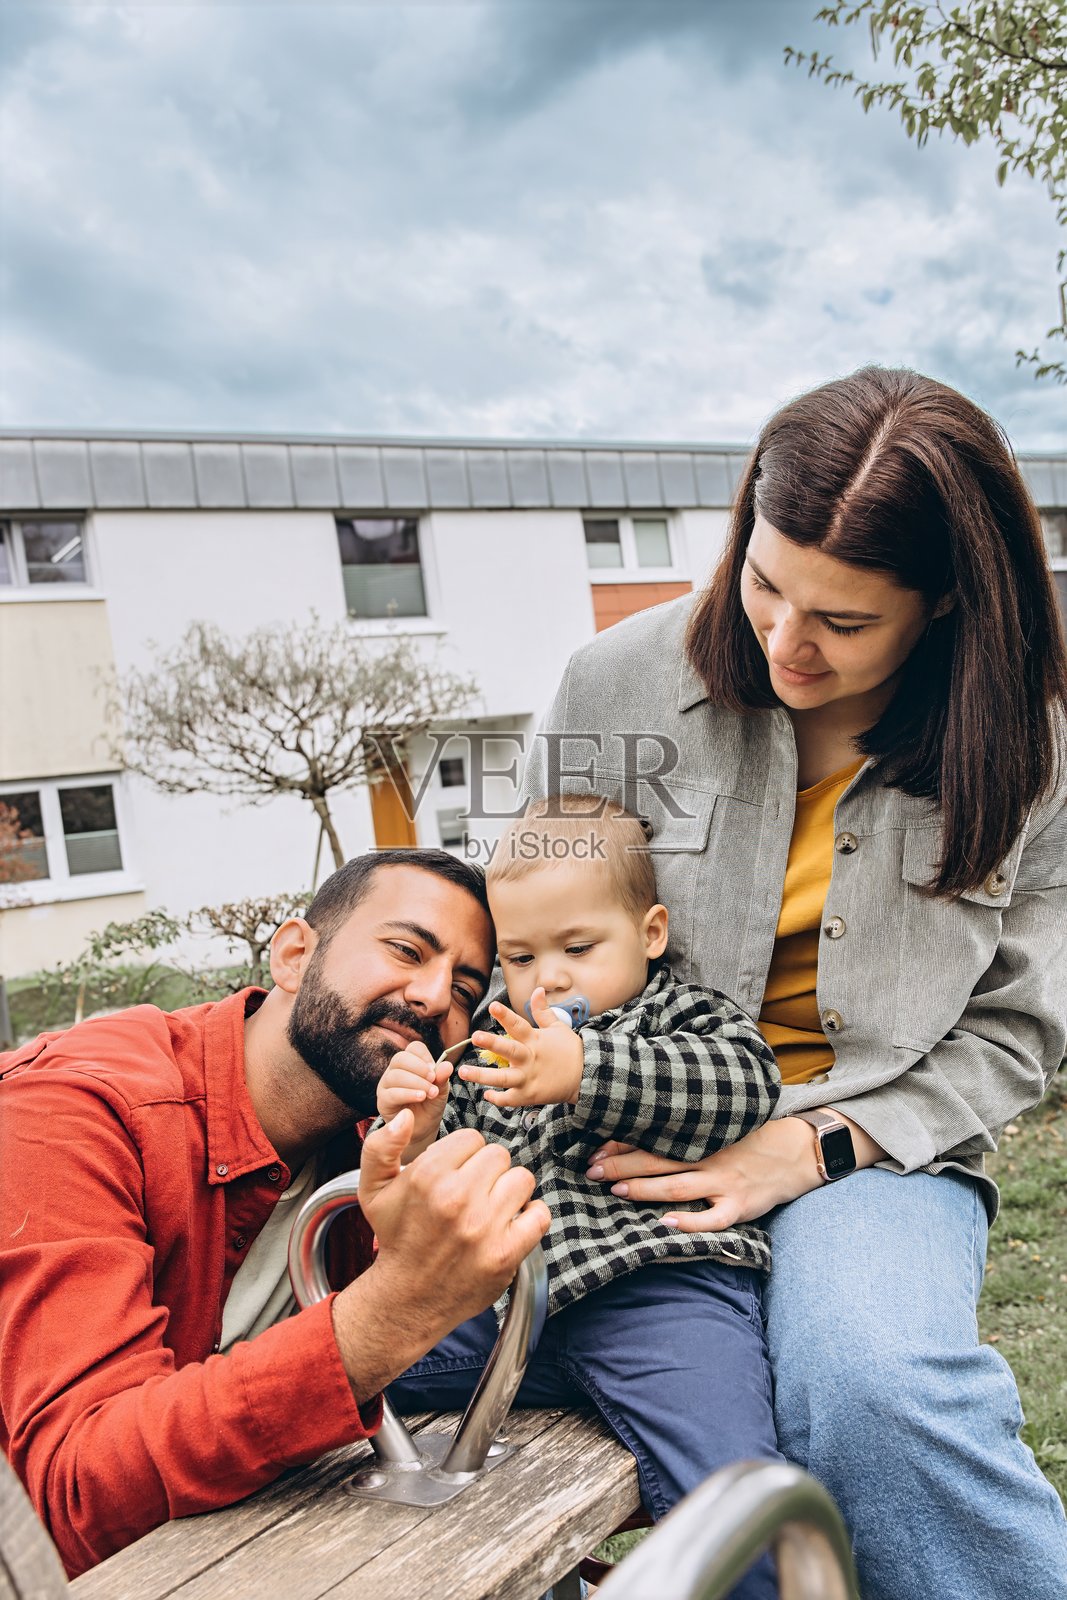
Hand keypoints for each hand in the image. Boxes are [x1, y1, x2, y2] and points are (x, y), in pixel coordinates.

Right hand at [331, 1111, 551, 1399]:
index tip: (454, 1175)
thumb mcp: (373, 1189)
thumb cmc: (396, 1236)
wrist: (408, 1297)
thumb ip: (381, 1146)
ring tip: (490, 1208)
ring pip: (522, 1179)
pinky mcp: (506, 1254)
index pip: (472, 1138)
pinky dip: (530, 1217)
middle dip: (487, 1171)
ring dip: (509, 1191)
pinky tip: (509, 1224)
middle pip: (499, 1155)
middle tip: (472, 1193)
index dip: (464, 1156)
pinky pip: (539, 1214)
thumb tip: (406, 1116)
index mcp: (427, 1175)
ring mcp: (484, 1227)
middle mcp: (457, 1198)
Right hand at [376, 1041, 451, 1157]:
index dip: (425, 1057)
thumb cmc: (431, 1105)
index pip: (413, 1048)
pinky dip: (408, 1094)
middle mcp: (394, 1071)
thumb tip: (447, 1065)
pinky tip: (420, 1097)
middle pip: (400, 1058)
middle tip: (433, 1080)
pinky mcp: (382, 1101)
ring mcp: (386, 1085)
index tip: (435, 1070)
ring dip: (416, 1082)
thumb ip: (442, 1077)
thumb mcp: (440, 1090)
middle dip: (419, 1068)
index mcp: (410, 1063)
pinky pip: (391, 1093)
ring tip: (430, 1093)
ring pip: (395, 1075)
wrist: (423, 1128)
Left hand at [462, 989, 584, 1106]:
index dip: (505, 1015)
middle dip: (492, 1043)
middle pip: (509, 1050)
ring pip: (503, 1078)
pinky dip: (497, 1098)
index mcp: (535, 1040)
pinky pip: (509, 1099)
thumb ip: (542, 1010)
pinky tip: (486, 1094)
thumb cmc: (570, 1050)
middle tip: (474, 1037)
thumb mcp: (558, 1027)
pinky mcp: (529, 1095)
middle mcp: (530, 1058)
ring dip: (482, 1076)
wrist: (586, 1076)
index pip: (518, 1025)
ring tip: (464, 1072)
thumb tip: (537, 989)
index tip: (493, 1006)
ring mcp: (529, 1078)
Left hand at [585, 1119, 827, 1230]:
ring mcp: (726, 1182)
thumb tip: (647, 1129)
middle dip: (623, 1165)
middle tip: (592, 1170)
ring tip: (617, 1190)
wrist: (801, 1151)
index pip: (656, 1137)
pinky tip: (665, 1223)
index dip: (624, 1143)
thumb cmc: (755, 1138)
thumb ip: (691, 1130)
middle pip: (659, 1160)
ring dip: (646, 1188)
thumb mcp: (724, 1124)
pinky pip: (713, 1218)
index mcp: (704, 1136)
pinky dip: (689, 1222)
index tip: (595, 1147)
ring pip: (678, 1187)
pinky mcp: (741, 1206)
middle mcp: (711, 1157)